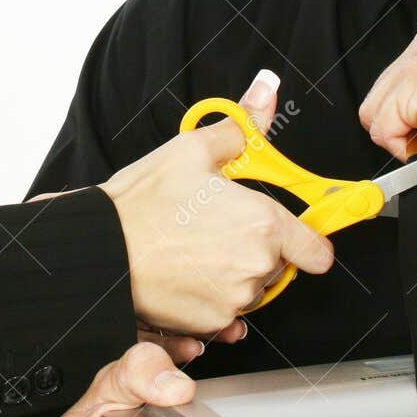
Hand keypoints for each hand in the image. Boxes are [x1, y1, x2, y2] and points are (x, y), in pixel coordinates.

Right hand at [101, 70, 333, 334]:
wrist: (99, 250)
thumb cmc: (142, 202)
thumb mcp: (192, 150)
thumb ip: (242, 126)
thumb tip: (266, 91)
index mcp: (263, 223)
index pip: (316, 251)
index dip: (304, 241)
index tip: (292, 236)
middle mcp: (256, 267)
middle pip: (279, 266)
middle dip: (258, 250)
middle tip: (217, 228)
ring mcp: (233, 301)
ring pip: (251, 290)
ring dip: (234, 275)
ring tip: (195, 250)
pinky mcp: (209, 325)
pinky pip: (227, 315)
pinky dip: (213, 299)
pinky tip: (187, 275)